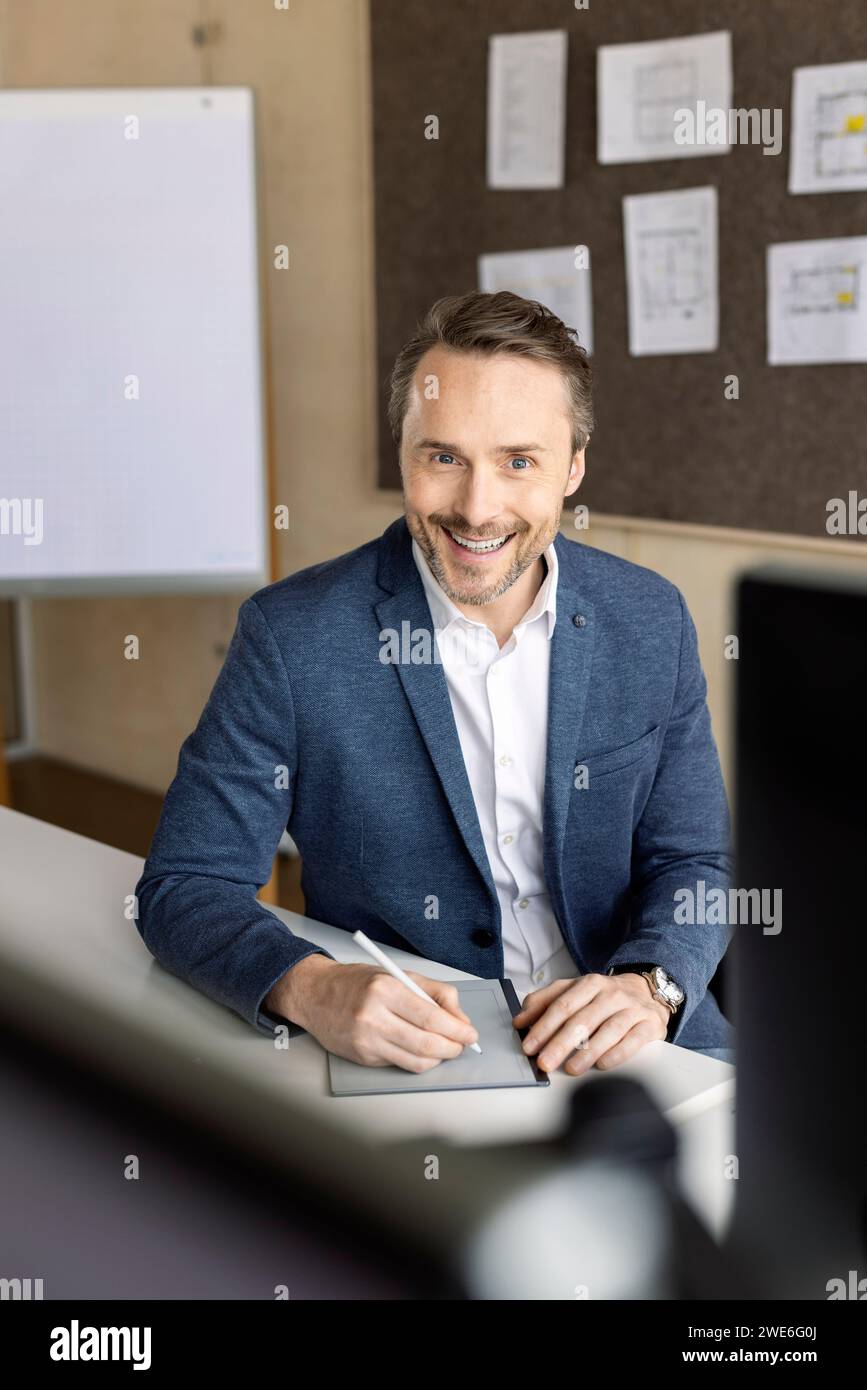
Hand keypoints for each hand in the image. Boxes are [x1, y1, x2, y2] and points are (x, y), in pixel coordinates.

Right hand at [267, 955, 478, 1071]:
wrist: (315, 995)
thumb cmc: (357, 983)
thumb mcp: (399, 974)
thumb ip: (435, 993)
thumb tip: (460, 1019)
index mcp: (385, 990)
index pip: (432, 1017)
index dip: (457, 1030)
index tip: (470, 1034)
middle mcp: (373, 1017)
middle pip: (426, 1044)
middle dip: (452, 1048)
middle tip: (461, 1045)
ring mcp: (366, 1041)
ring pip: (415, 1061)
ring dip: (437, 1059)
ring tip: (444, 1049)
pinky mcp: (363, 1057)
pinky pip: (400, 1064)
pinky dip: (416, 1059)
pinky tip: (420, 1049)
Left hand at [512, 972, 669, 1075]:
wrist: (647, 991)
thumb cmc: (604, 997)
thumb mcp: (574, 991)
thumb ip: (545, 1001)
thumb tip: (520, 1019)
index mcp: (589, 984)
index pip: (562, 1005)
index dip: (543, 1027)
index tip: (529, 1046)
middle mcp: (611, 994)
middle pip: (582, 1019)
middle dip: (560, 1043)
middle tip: (544, 1063)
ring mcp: (632, 1008)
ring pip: (608, 1030)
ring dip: (587, 1052)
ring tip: (571, 1069)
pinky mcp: (650, 1025)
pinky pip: (633, 1040)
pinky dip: (617, 1053)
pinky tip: (602, 1065)